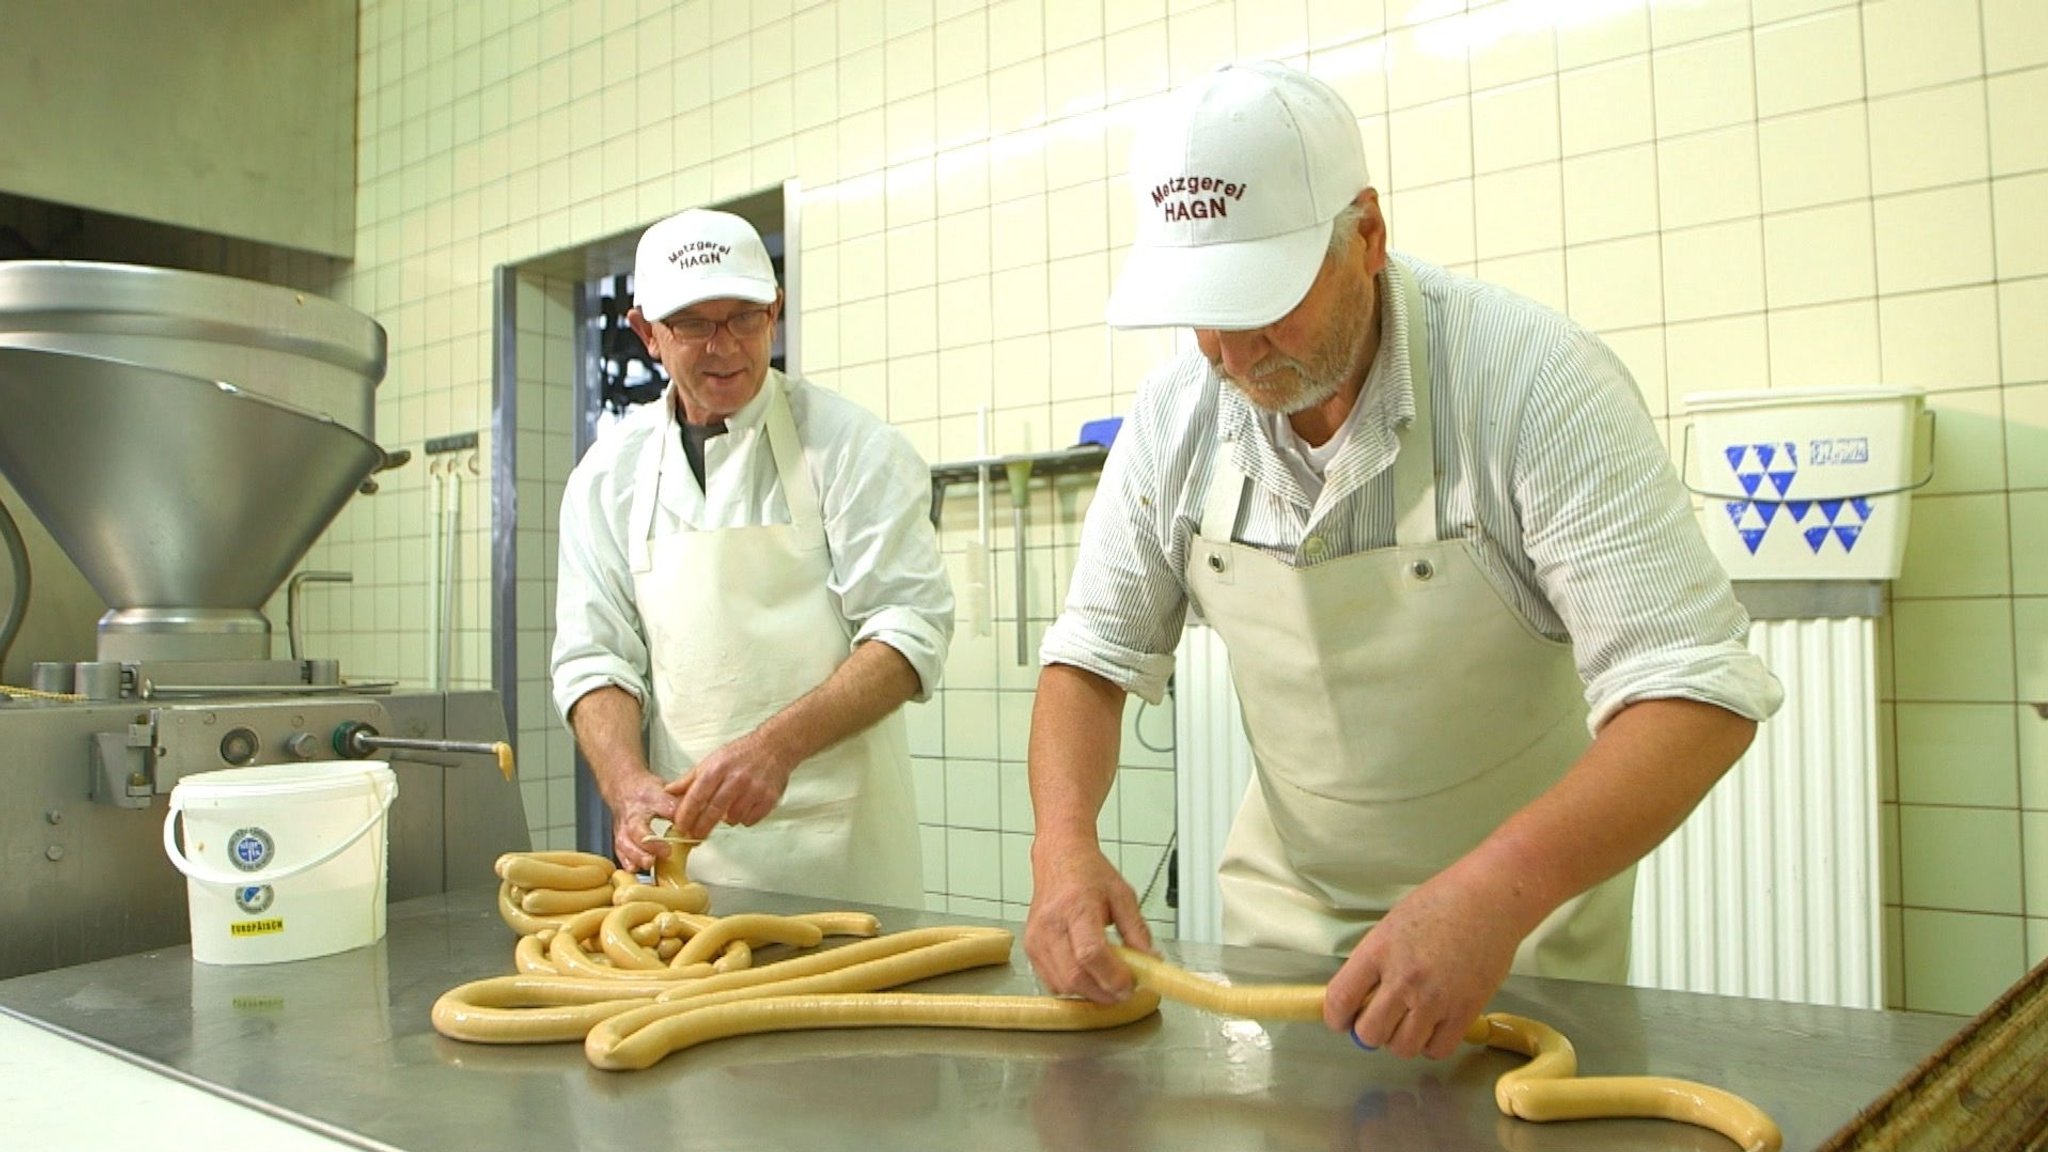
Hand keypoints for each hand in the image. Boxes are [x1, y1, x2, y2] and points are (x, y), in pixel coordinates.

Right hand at [600, 769, 678, 872]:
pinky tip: (634, 868)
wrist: (623, 789)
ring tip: (649, 863)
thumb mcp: (667, 791)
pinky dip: (627, 862)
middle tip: (666, 852)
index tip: (682, 826)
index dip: (672, 814)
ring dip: (638, 855)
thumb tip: (699, 816)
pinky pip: (620, 852)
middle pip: (638, 829)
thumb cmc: (646, 792)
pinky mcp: (620, 840)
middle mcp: (634, 814)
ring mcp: (624, 828)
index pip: (661, 804)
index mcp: (649, 798)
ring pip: (626, 843)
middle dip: (650, 843)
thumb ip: (682, 804)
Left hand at [665, 730, 796, 839]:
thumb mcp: (712, 760)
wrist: (774, 747)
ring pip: (733, 819)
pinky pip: (749, 820)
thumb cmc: (741, 754)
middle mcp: (735, 779)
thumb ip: (689, 779)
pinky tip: (745, 807)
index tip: (680, 826)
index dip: (686, 815)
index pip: (697, 796)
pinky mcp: (768, 799)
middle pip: (713, 812)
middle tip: (696, 835)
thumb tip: (669, 791)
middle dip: (701, 828)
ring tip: (729, 808)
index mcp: (718, 768)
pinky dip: (744, 818)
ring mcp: (753, 790)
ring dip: (727, 819)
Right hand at [1023, 839, 1153, 1002]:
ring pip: (1063, 985)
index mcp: (1077, 907)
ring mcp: (1037, 938)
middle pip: (1075, 976)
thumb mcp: (1124, 896)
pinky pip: (1052, 982)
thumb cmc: (1088, 873)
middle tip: (1125, 990)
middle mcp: (1051, 925)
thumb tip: (1151, 963)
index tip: (1130, 985)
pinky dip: (1073, 987)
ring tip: (1108, 979)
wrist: (1059, 858)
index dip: (1112, 976)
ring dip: (1089, 992)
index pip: (1090, 953)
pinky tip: (1088, 974)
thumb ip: (1138, 931)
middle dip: (1104, 993)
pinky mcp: (1031, 948)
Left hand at [1322, 870, 1521, 1059]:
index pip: (1340, 999)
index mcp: (1379, 950)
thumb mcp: (1392, 926)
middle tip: (1379, 1020)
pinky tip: (1433, 1026)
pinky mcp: (1465, 1011)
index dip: (1335, 1018)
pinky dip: (1431, 1044)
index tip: (1340, 1020)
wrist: (1490, 899)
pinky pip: (1438, 1049)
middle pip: (1368, 1033)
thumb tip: (1359, 999)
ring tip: (1408, 1022)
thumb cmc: (1441, 903)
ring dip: (1400, 1040)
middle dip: (1368, 1032)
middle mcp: (1403, 978)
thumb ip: (1374, 962)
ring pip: (1402, 1048)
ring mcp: (1435, 998)